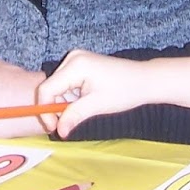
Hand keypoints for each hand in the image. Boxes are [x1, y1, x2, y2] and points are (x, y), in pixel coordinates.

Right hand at [35, 49, 149, 137]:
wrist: (144, 80)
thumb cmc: (125, 90)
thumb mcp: (97, 105)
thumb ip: (74, 116)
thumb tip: (58, 131)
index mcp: (75, 65)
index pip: (47, 89)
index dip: (45, 110)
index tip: (53, 128)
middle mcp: (72, 58)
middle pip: (50, 88)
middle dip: (55, 108)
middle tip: (66, 125)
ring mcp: (76, 59)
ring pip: (58, 87)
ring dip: (65, 104)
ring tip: (83, 110)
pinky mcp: (80, 64)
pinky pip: (66, 83)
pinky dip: (71, 97)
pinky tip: (85, 102)